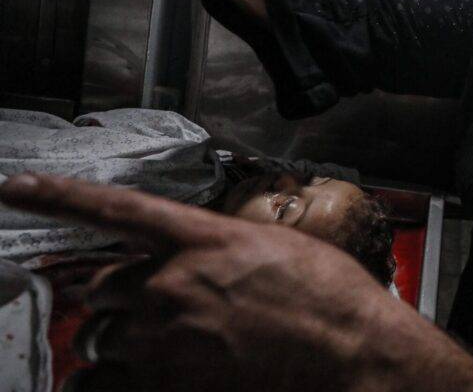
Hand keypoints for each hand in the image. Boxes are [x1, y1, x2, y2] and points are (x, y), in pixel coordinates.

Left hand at [0, 174, 472, 391]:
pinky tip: (134, 380)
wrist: (352, 355)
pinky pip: (98, 387)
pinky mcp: (161, 388)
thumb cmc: (332, 304)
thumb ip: (226, 251)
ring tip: (162, 354)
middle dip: (124, 301)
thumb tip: (204, 261)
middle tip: (164, 314)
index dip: (56, 195)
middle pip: (104, 287)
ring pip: (100, 340)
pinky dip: (108, 385)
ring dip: (120, 346)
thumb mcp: (282, 251)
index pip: (114, 207)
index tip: (14, 187)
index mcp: (202, 239)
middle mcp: (170, 284)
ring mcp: (160, 339)